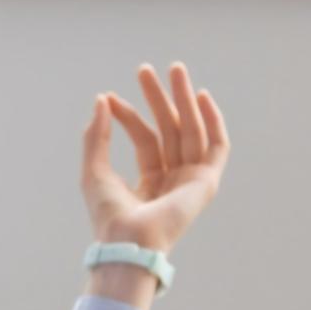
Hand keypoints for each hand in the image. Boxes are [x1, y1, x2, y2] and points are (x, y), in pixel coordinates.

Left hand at [80, 61, 230, 251]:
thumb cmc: (108, 215)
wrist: (126, 240)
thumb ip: (97, 135)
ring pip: (191, 131)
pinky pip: (217, 146)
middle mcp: (174, 180)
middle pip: (170, 130)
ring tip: (175, 69)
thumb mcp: (94, 169)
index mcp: (150, 182)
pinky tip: (201, 96)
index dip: (129, 115)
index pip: (145, 138)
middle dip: (160, 98)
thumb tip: (101, 100)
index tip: (109, 98)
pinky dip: (213, 120)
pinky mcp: (206, 182)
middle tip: (145, 69)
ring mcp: (191, 181)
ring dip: (184, 99)